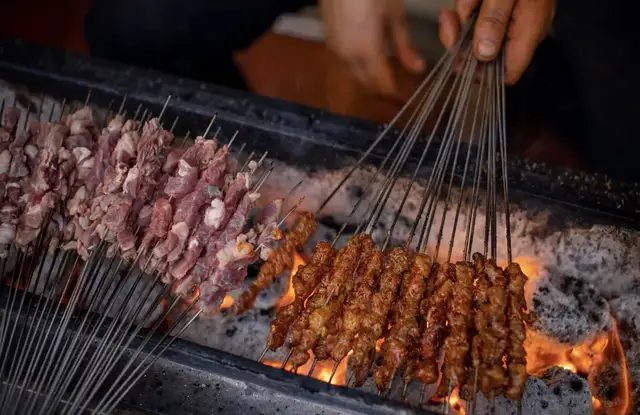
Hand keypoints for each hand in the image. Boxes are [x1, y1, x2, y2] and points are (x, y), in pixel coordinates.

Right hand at [320, 0, 424, 97]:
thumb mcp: (394, 15)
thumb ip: (405, 46)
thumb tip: (418, 68)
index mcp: (366, 52)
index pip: (382, 85)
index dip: (395, 94)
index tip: (406, 97)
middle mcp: (348, 57)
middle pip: (366, 85)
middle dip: (382, 90)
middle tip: (398, 90)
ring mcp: (336, 51)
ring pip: (354, 77)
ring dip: (369, 81)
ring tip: (385, 78)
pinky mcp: (329, 43)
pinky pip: (346, 66)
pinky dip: (359, 70)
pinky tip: (369, 63)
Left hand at [439, 0, 554, 83]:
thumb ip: (495, 19)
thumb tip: (484, 54)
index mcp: (529, 31)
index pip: (507, 74)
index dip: (483, 75)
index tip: (459, 60)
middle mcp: (518, 31)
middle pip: (483, 56)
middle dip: (462, 38)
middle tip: (451, 19)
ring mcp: (508, 20)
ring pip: (474, 34)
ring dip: (463, 15)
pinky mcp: (496, 9)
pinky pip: (474, 16)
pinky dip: (468, 4)